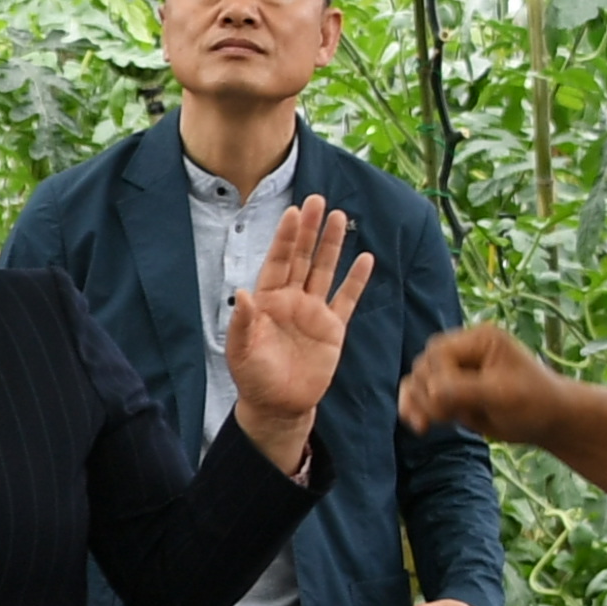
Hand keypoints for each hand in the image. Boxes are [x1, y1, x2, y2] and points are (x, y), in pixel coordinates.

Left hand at [219, 200, 375, 470]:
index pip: (277, 261)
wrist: (279, 406)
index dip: (285, 237)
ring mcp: (314, 312)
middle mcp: (291, 299)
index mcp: (268, 300)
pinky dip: (356, 280)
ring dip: (333, 246)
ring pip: (325, 271)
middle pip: (302, 257)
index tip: (293, 212)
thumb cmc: (254, 378)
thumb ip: (242, 323)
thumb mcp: (241, 352)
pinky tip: (365, 258)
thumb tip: (242, 294)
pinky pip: (346, 299)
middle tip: (317, 200)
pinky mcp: (333, 329)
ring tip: (341, 217)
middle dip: (310, 230)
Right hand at [397, 320, 559, 441]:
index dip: (440, 380)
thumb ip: (465, 390)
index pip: (440, 353)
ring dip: (419, 402)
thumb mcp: (502, 395)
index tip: (452, 407)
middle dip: (428, 392)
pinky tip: (419, 425)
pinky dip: (415, 407)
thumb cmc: (533, 403)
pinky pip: (420, 394)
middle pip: (425, 364)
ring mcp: (455, 371)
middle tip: (446, 417)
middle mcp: (464, 350)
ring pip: (419, 379)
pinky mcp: (451, 391)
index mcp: (478, 340)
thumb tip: (431, 391)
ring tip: (427, 425)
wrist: (548, 422)